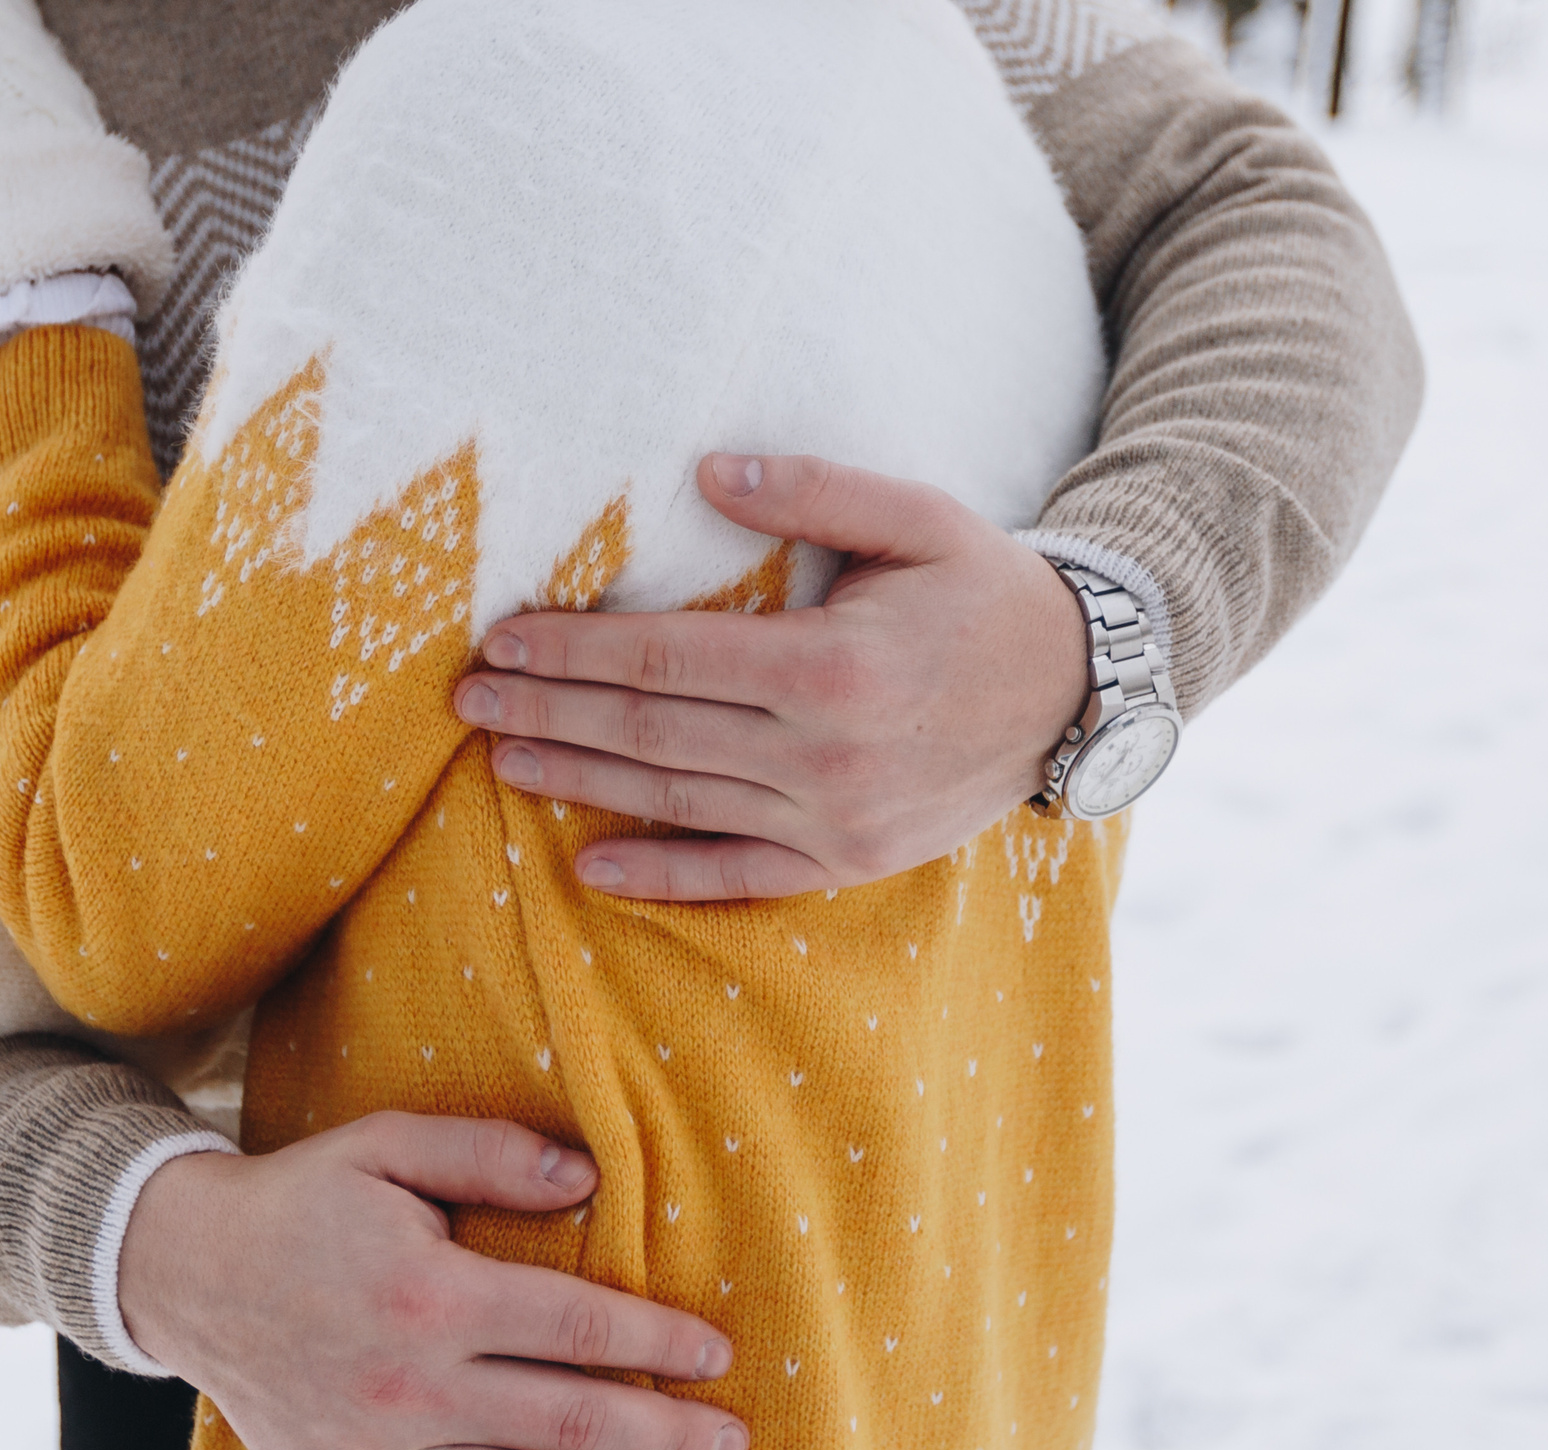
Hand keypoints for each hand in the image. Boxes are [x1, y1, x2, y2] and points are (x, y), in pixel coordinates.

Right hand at [117, 1115, 743, 1449]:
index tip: (716, 1354)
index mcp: (435, 1292)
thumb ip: (489, 1155)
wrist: (183, 1270)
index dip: (658, 1338)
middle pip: (571, 1420)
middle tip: (733, 1445)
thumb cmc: (302, 1200)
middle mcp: (413, 1385)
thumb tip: (590, 1177)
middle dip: (664, 1435)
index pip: (580, 1324)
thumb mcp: (388, 1146)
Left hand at [453, 453, 1089, 900]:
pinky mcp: (845, 864)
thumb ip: (812, 492)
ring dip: (579, 781)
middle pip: (649, 733)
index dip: (572, 649)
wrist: (1080, 695)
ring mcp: (833, 822)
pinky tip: (589, 865)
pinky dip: (659, 875)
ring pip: (675, 803)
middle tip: (466, 698)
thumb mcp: (915, 519)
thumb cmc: (985, 593)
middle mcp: (823, 756)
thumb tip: (706, 473)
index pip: (664, 658)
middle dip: (547, 711)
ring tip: (502, 756)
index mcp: (830, 666)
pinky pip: (735, 877)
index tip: (500, 636)